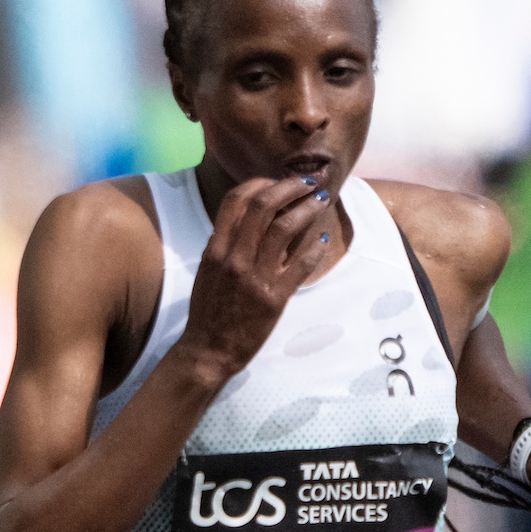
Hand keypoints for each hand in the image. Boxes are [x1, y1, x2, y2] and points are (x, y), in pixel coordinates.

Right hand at [174, 176, 330, 381]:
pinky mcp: (274, 298)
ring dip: (307, 208)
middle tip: (306, 182)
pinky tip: (322, 240)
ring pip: (284, 228)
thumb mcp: (208, 272)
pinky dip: (315, 248)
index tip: (275, 181)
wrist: (208, 350)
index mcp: (216, 250)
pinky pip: (301, 265)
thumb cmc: (208, 311)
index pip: (235, 201)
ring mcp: (255, 278)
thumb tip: (249, 221)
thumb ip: (225, 245)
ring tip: (320, 201)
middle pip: (263, 206)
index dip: (259, 183)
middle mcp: (234, 259)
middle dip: (289, 187)